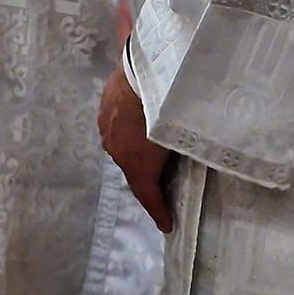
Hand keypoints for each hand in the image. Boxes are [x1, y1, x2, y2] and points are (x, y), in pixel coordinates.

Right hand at [99, 61, 174, 232]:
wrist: (142, 68)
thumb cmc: (167, 106)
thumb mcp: (179, 135)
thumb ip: (179, 152)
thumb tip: (190, 157)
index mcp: (136, 163)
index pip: (148, 195)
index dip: (158, 211)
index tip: (167, 226)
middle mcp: (116, 150)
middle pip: (133, 168)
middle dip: (146, 175)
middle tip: (162, 177)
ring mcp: (107, 127)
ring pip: (122, 144)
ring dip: (135, 146)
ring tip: (150, 141)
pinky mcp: (103, 106)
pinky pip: (117, 124)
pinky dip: (128, 127)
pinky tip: (139, 117)